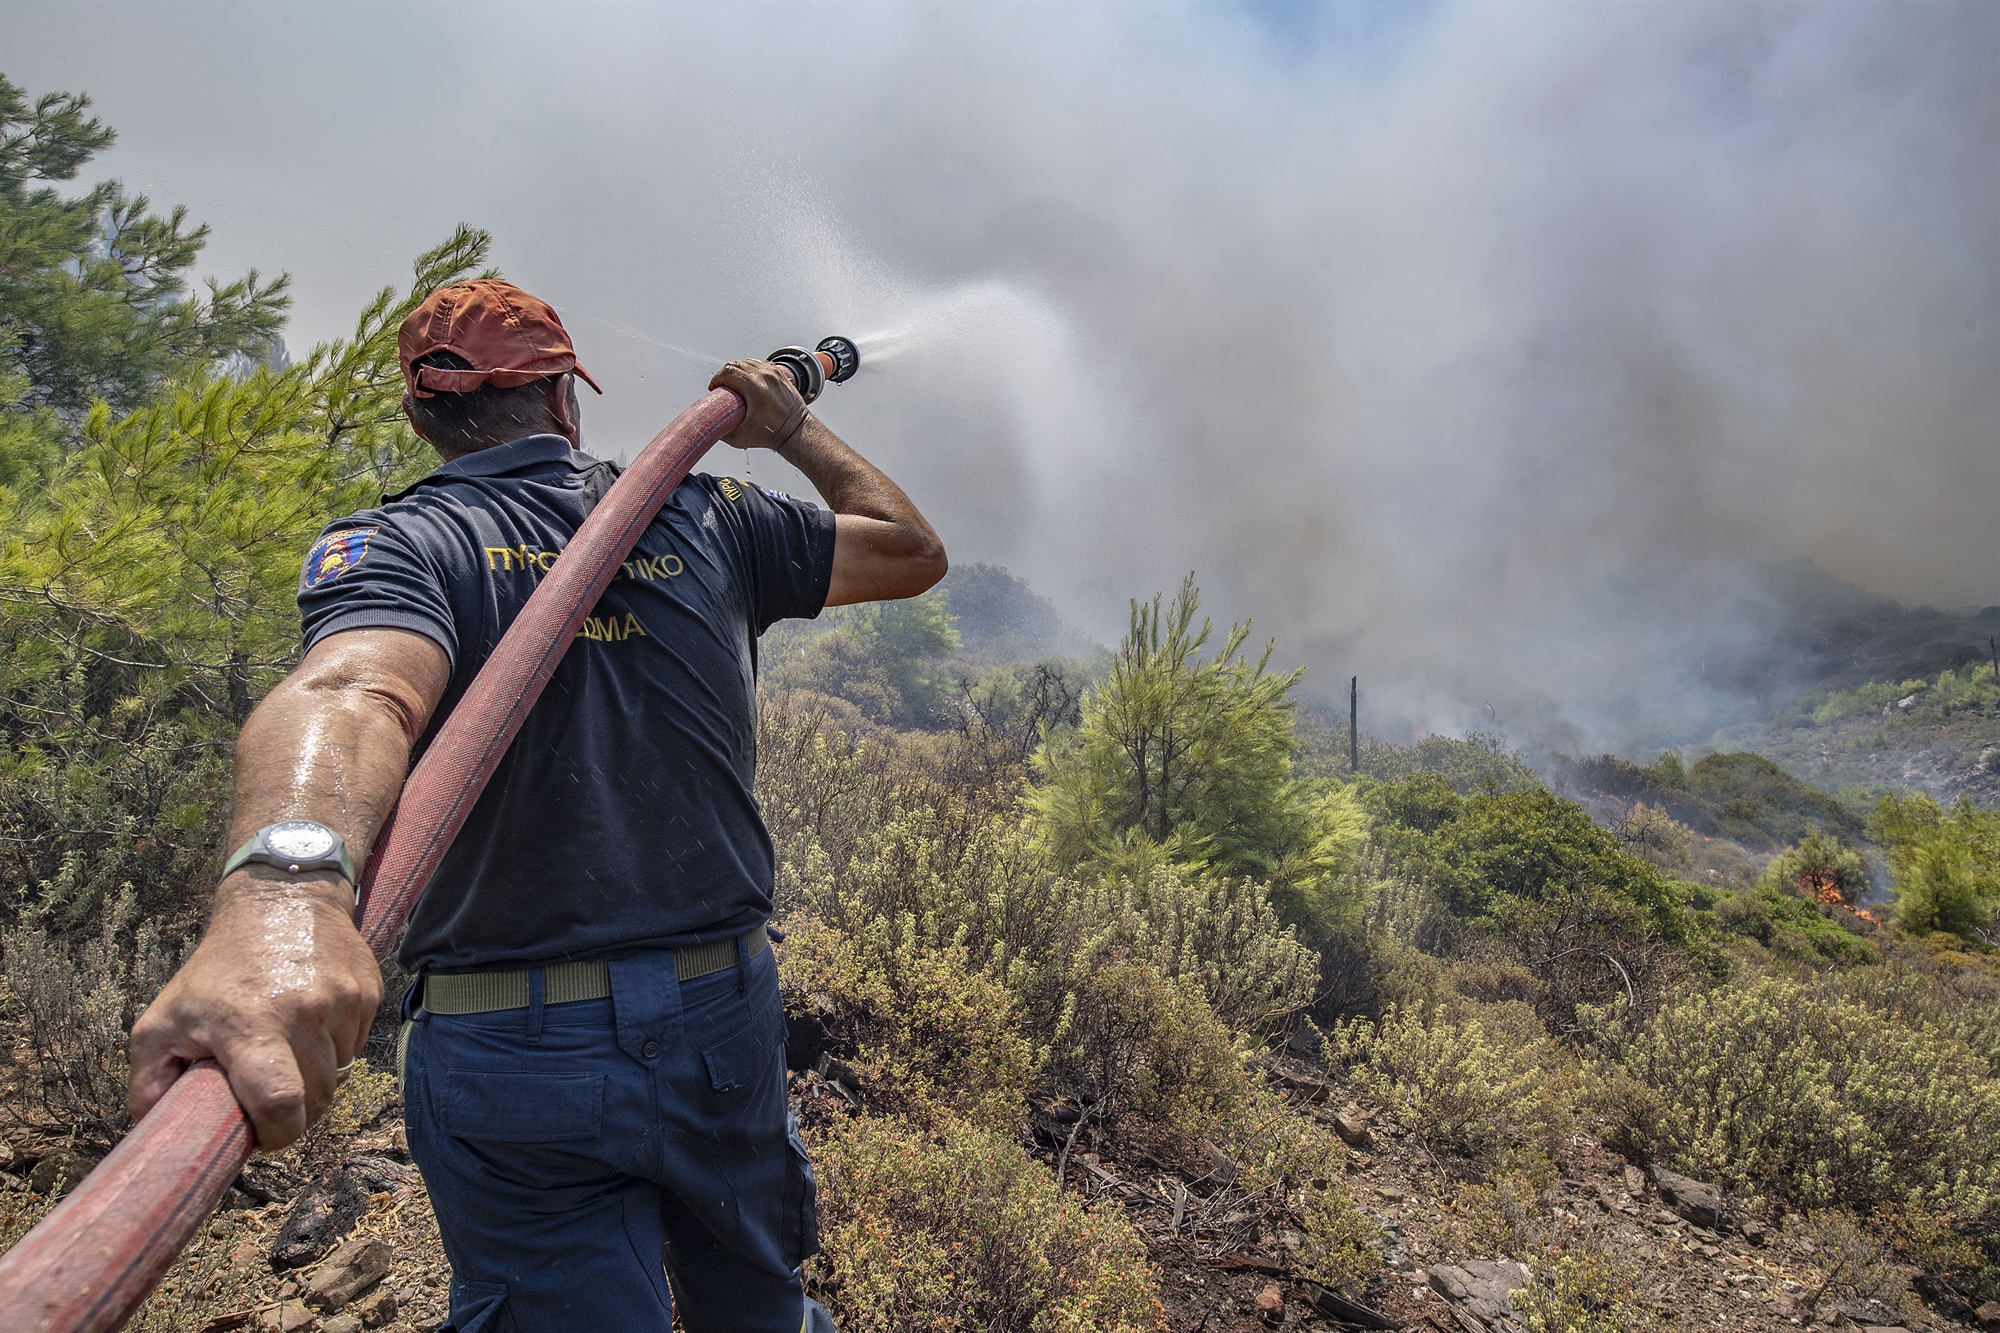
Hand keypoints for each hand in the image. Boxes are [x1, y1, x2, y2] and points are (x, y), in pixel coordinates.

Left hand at [127, 871, 381, 1149]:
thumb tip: (157, 1129)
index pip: (280, 1103)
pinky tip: (311, 1027)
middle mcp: (305, 1012)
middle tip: (270, 1101)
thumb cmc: (217, 969)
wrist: (281, 901)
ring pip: (341, 1075)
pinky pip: (356, 1046)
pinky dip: (335, 1050)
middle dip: (296, 1114)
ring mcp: (343, 1001)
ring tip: (288, 1054)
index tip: (260, 1135)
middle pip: (318, 1099)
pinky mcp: (368, 993)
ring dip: (317, 1079)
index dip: (275, 1134)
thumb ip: (148, 1080)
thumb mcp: (163, 1019)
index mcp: (251, 1024)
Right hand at [709, 359, 807, 450]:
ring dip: (737, 370)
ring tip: (734, 383)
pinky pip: (760, 364)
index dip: (716, 379)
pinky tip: (747, 378)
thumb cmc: (774, 433)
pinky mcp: (780, 374)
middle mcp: (765, 377)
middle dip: (724, 374)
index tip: (715, 388)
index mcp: (755, 388)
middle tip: (722, 386)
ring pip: (748, 361)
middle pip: (736, 364)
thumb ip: (720, 430)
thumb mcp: (739, 437)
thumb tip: (709, 424)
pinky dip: (750, 369)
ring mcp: (774, 374)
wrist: (795, 431)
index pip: (728, 372)